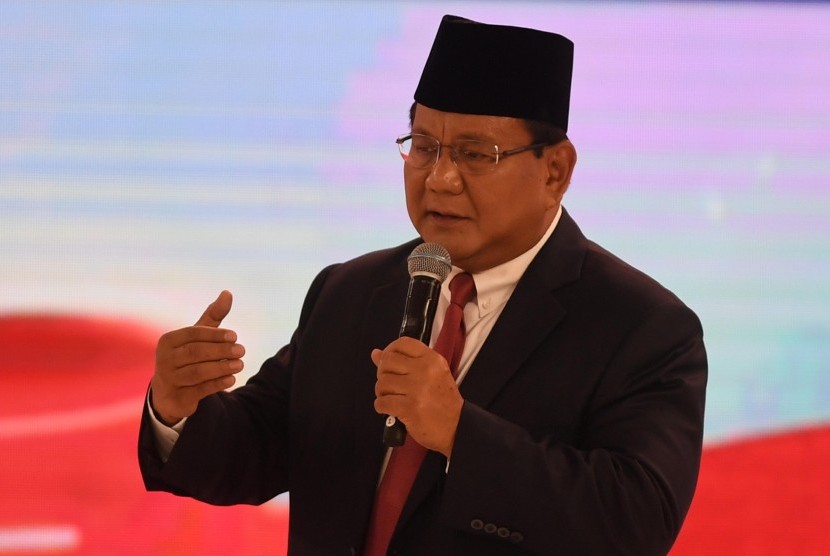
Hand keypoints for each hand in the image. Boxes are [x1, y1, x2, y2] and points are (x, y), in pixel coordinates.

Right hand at [150, 290, 244, 425]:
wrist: (169, 393)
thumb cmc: (186, 357)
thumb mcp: (198, 337)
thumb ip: (213, 316)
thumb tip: (228, 292)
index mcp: (168, 341)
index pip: (193, 333)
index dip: (215, 334)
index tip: (235, 336)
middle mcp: (164, 359)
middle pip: (196, 353)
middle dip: (221, 351)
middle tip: (242, 350)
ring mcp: (168, 380)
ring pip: (198, 372)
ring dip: (221, 368)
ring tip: (240, 364)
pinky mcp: (176, 397)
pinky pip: (199, 390)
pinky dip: (217, 384)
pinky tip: (232, 379)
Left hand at [372, 337, 462, 456]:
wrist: (456, 427)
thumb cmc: (443, 401)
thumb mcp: (431, 375)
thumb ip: (405, 362)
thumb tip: (376, 353)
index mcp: (432, 359)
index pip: (402, 343)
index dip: (389, 350)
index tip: (388, 362)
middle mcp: (424, 370)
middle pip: (387, 362)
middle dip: (382, 374)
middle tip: (390, 384)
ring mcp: (416, 389)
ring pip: (382, 383)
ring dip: (382, 393)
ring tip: (392, 398)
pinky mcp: (409, 408)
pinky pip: (382, 402)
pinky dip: (382, 407)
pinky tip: (391, 409)